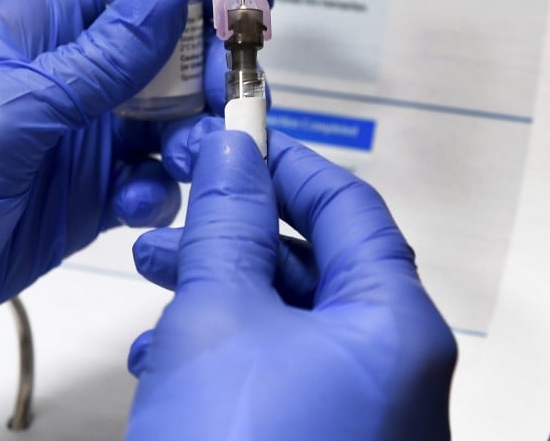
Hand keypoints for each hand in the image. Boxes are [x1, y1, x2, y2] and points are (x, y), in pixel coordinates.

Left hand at [0, 0, 230, 374]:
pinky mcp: (86, 195)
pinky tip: (136, 205)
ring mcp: (76, 137)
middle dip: (200, 66)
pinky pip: (147, 179)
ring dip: (190, 132)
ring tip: (189, 157)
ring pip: (164, 117)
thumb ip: (101, 55)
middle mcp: (61, 76)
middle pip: (158, 49)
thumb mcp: (13, 104)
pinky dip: (157, 189)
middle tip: (225, 91)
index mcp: (31, 27)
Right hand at [127, 122, 456, 439]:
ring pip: (287, 322)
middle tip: (175, 213)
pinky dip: (225, 353)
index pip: (349, 207)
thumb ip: (228, 223)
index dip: (285, 163)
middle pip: (316, 266)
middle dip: (233, 235)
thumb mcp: (218, 315)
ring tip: (154, 277)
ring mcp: (362, 413)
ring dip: (216, 292)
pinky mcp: (321, 440)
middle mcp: (394, 371)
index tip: (231, 139)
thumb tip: (233, 152)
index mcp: (395, 327)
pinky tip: (163, 356)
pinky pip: (279, 376)